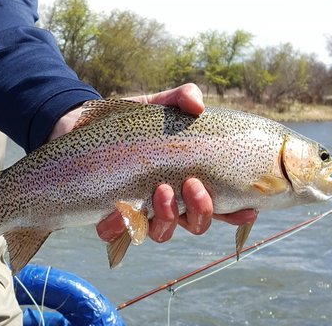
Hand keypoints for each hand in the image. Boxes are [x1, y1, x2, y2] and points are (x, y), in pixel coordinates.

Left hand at [95, 83, 257, 242]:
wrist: (83, 124)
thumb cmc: (130, 120)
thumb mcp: (159, 105)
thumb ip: (182, 98)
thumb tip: (197, 105)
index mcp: (185, 181)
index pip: (219, 204)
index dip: (236, 213)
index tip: (248, 209)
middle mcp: (166, 202)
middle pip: (195, 223)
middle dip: (201, 211)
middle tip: (192, 184)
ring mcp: (139, 210)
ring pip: (162, 233)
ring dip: (167, 218)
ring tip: (161, 190)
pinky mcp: (108, 213)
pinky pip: (117, 234)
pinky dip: (121, 226)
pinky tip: (121, 209)